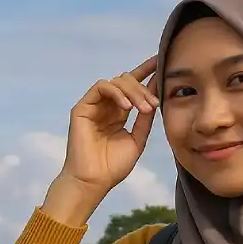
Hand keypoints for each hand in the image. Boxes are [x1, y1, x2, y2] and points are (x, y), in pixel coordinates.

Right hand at [53, 56, 158, 210]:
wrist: (94, 181)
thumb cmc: (113, 166)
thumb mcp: (138, 139)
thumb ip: (145, 118)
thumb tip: (155, 96)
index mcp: (119, 113)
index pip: (132, 86)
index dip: (146, 72)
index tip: (160, 62)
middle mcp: (106, 106)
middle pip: (126, 81)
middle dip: (144, 88)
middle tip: (155, 104)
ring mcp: (94, 106)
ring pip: (116, 82)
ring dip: (134, 91)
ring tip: (144, 108)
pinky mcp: (82, 107)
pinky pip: (101, 87)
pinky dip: (117, 93)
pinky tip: (127, 106)